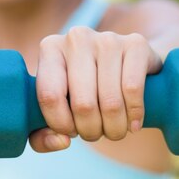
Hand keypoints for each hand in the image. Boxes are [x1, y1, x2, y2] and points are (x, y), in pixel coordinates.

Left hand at [30, 27, 161, 152]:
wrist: (128, 67)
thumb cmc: (84, 92)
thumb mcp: (58, 110)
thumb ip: (42, 136)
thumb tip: (61, 141)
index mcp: (50, 48)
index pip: (49, 96)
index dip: (61, 125)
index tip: (70, 131)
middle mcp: (77, 38)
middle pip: (82, 103)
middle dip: (90, 130)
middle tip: (95, 133)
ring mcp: (108, 39)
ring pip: (110, 101)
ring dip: (114, 128)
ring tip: (114, 130)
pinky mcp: (136, 44)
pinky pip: (133, 89)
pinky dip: (134, 115)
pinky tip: (133, 123)